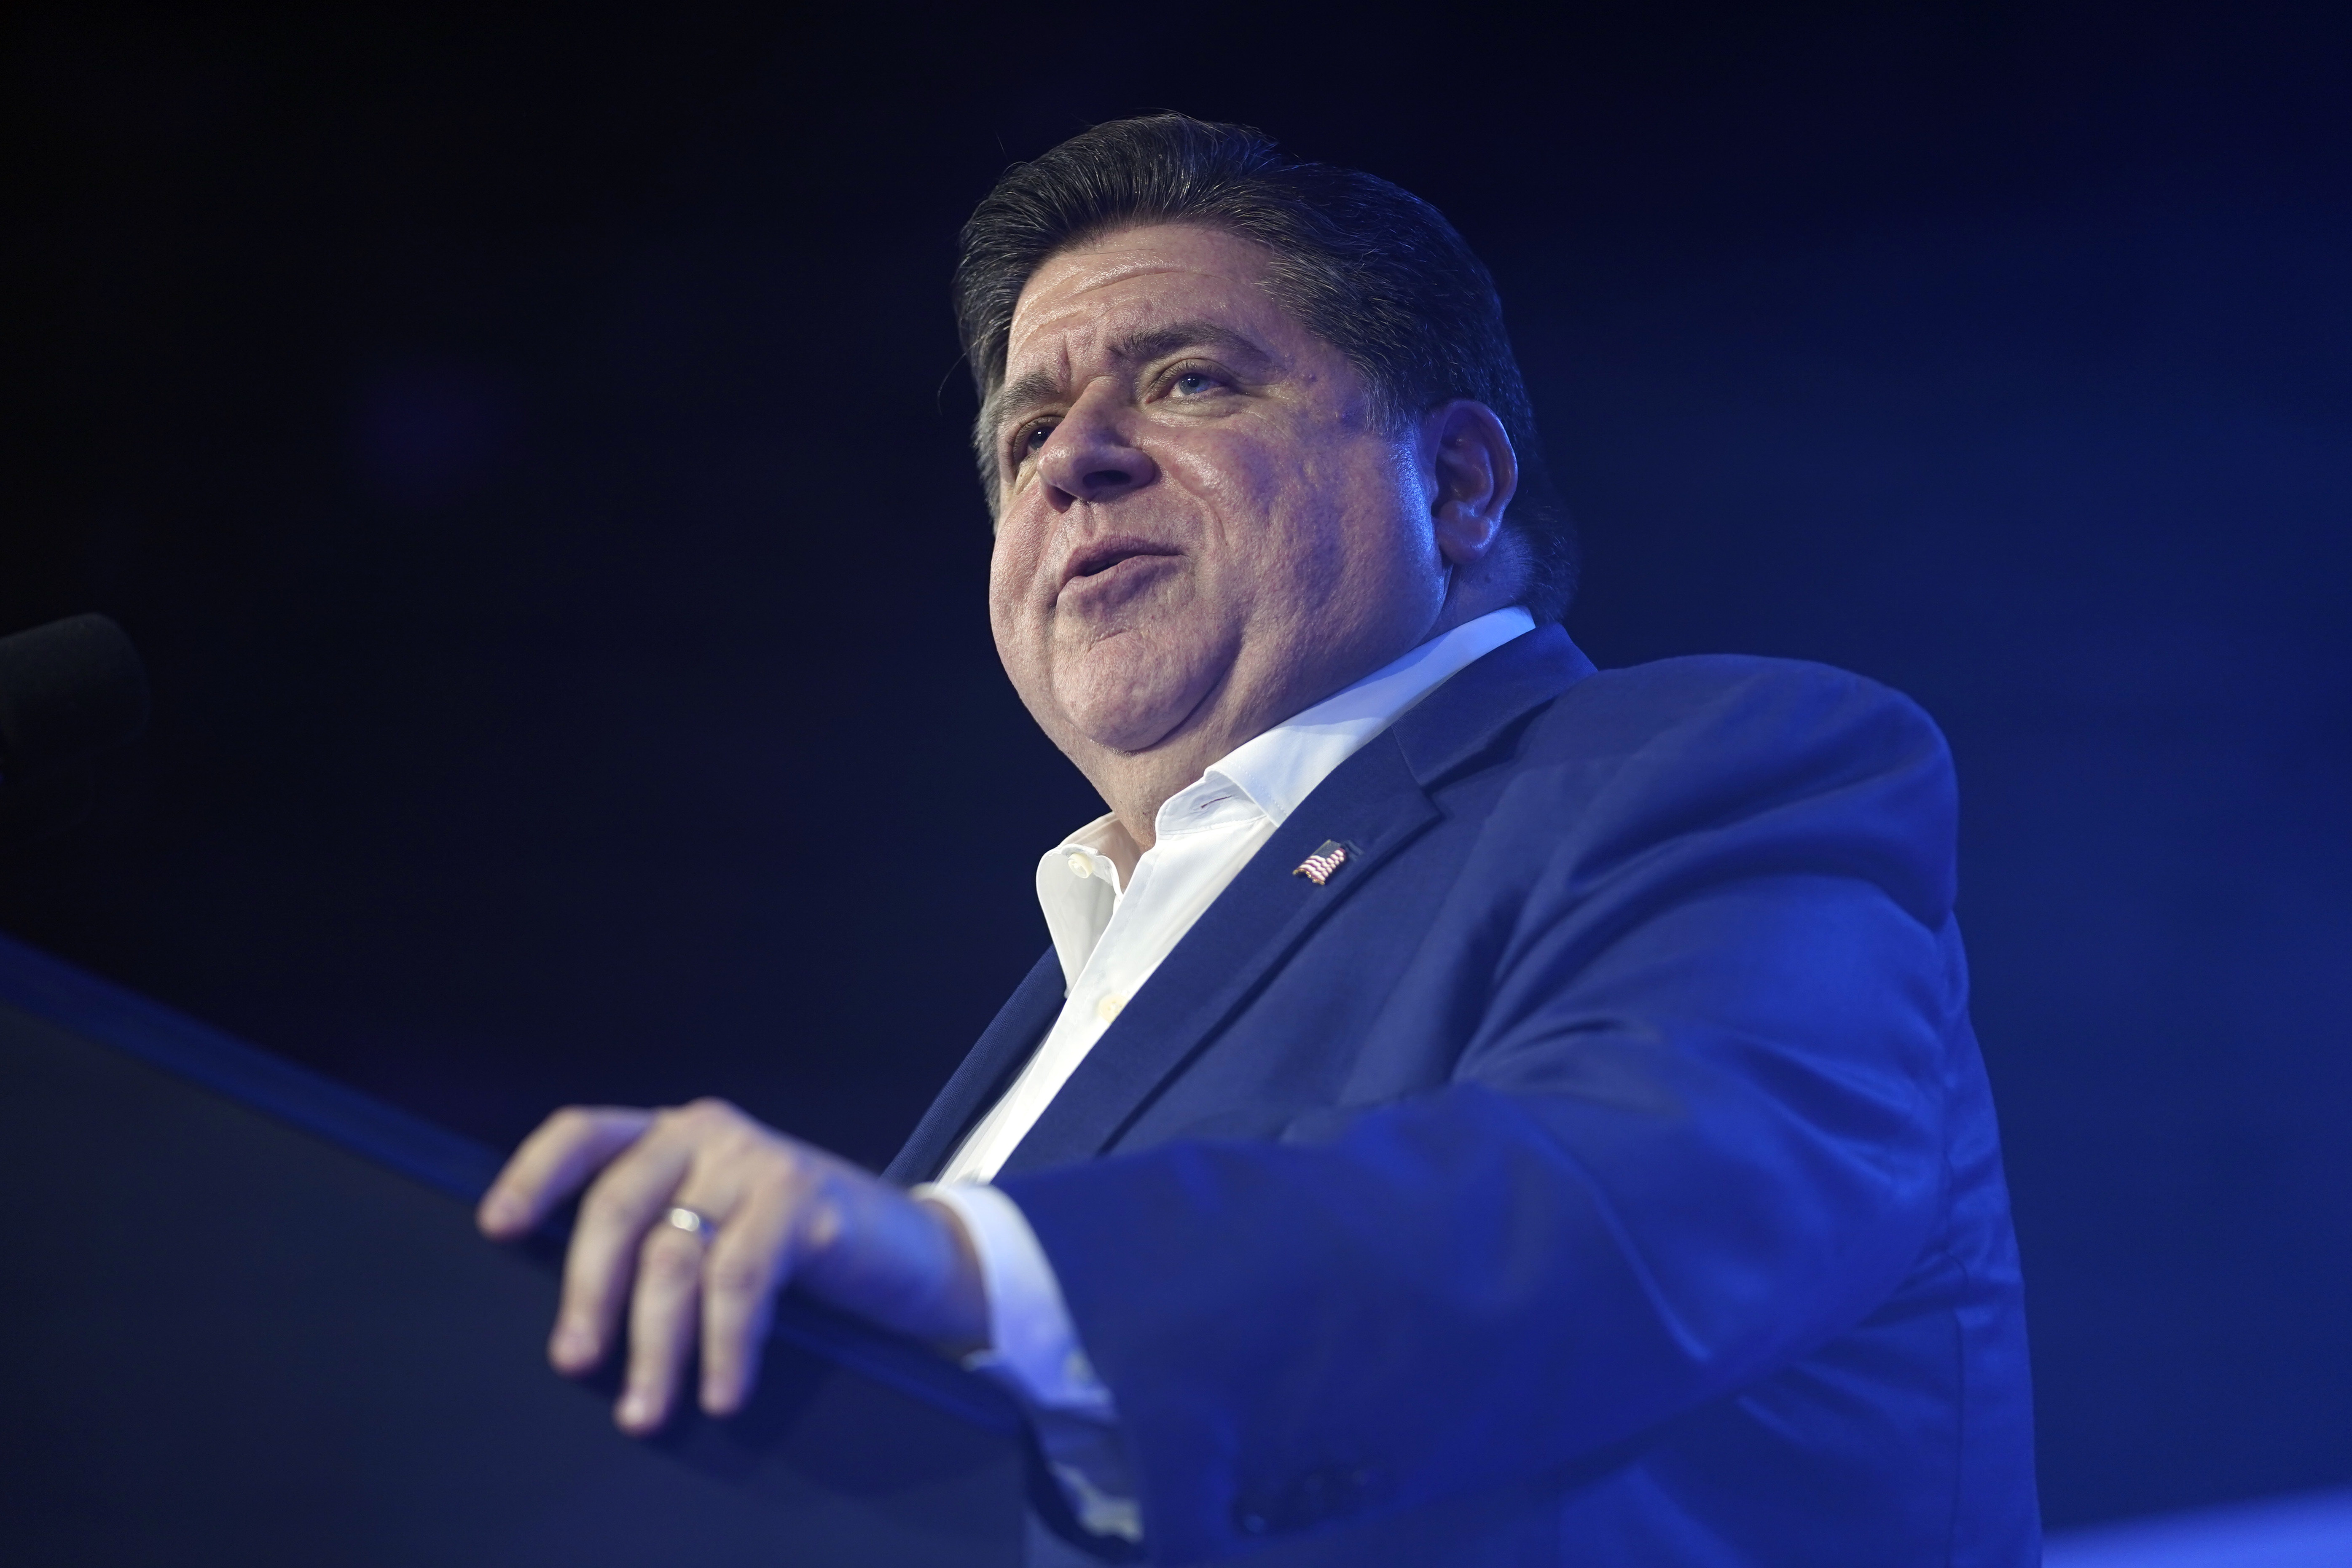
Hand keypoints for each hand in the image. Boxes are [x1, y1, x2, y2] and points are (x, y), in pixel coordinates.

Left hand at [475, 1098, 986, 1434]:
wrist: (912, 1254)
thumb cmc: (795, 1252)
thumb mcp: (714, 1226)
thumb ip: (655, 1240)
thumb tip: (573, 1321)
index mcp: (671, 1135)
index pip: (583, 1134)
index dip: (533, 1175)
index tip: (497, 1229)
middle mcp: (707, 1134)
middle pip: (618, 1205)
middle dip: (588, 1291)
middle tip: (574, 1361)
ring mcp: (759, 1162)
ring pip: (676, 1254)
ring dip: (655, 1344)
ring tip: (644, 1411)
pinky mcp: (806, 1201)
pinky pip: (742, 1279)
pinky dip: (725, 1343)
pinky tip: (721, 1391)